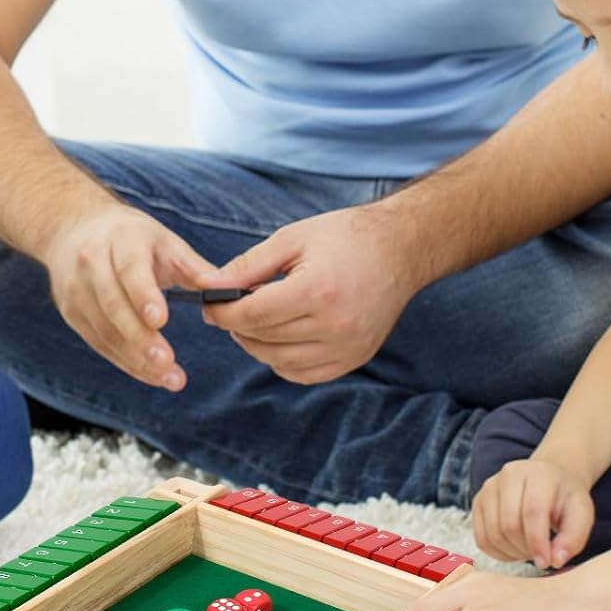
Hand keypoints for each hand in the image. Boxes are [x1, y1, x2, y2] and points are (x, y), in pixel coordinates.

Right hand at [42, 203, 222, 390]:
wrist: (74, 230)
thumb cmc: (131, 238)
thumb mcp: (164, 241)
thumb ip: (193, 267)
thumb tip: (224, 290)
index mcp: (121, 239)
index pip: (130, 269)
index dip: (143, 295)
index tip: (161, 321)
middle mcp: (92, 262)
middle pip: (114, 305)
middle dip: (140, 338)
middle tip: (168, 363)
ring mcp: (76, 289)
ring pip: (104, 330)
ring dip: (135, 358)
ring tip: (168, 377)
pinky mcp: (71, 312)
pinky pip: (98, 342)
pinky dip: (125, 361)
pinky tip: (151, 374)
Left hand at [203, 204, 415, 383]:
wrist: (401, 249)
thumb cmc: (345, 237)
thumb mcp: (292, 238)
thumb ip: (248, 265)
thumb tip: (209, 286)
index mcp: (317, 290)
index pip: (253, 314)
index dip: (223, 312)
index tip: (208, 305)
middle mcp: (335, 325)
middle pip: (264, 339)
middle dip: (237, 325)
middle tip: (227, 308)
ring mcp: (348, 347)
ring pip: (279, 361)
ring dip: (257, 344)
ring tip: (254, 319)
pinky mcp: (356, 358)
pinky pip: (304, 374)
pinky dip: (282, 360)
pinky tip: (279, 337)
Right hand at [473, 457, 595, 569]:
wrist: (549, 480)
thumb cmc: (566, 499)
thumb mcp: (582, 514)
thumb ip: (573, 538)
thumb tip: (555, 560)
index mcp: (539, 474)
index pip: (532, 511)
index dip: (537, 542)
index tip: (546, 562)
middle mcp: (509, 474)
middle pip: (509, 524)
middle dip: (526, 549)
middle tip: (541, 555)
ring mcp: (490, 486)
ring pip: (493, 534)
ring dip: (512, 553)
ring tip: (530, 550)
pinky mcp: (478, 501)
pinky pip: (481, 538)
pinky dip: (498, 552)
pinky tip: (515, 549)